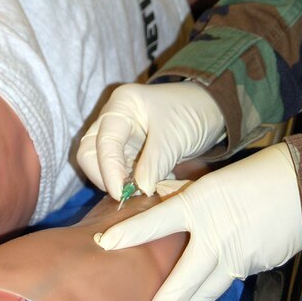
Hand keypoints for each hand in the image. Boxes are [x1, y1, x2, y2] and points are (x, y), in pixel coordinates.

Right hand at [76, 82, 224, 198]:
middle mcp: (113, 118)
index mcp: (121, 104)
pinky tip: (148, 188)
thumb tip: (138, 190)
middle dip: (105, 176)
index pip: (104, 140)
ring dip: (118, 182)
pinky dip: (129, 183)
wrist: (210, 110)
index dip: (109, 169)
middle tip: (128, 195)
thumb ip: (154, 163)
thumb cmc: (191, 111)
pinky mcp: (128, 151)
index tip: (120, 193)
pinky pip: (119, 172)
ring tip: (142, 192)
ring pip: (101, 165)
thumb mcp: (174, 137)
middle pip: (90, 152)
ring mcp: (119, 136)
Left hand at [95, 143, 301, 300]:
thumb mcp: (210, 180)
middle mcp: (214, 234)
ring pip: (204, 295)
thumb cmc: (253, 179)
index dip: (133, 231)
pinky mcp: (250, 268)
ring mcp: (235, 256)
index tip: (107, 242)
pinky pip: (220, 287)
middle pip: (185, 278)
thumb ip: (179, 193)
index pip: (160, 219)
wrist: (300, 189)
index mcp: (200, 204)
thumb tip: (152, 193)